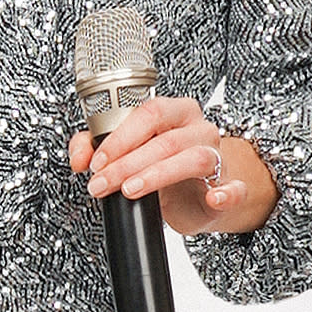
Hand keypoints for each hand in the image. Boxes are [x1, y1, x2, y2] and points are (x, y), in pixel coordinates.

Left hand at [70, 95, 278, 238]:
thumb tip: (77, 159)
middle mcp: (199, 129)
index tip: (95, 162)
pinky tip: (213, 198)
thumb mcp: (126, 156)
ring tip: (129, 191)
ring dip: (157, 175)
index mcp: (175, 112)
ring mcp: (218, 156)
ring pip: (193, 159)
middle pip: (165, 139)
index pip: (149, 113)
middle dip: (127, 163)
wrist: (197, 196)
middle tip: (100, 183)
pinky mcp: (228, 187)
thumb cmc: (161, 168)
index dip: (120, 137)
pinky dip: (225, 193)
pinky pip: (233, 189)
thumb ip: (96, 149)